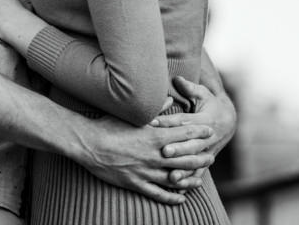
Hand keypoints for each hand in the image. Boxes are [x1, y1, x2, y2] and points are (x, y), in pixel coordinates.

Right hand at [70, 115, 214, 203]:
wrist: (88, 144)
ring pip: (175, 179)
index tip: (209, 132)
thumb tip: (170, 99)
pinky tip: (181, 198)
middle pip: (185, 159)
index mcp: (154, 137)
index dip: (199, 133)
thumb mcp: (132, 115)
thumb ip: (154, 109)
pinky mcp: (135, 183)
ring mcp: (145, 171)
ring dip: (190, 179)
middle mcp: (153, 156)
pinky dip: (171, 197)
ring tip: (200, 180)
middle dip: (200, 158)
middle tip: (211, 157)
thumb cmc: (108, 126)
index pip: (184, 134)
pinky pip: (158, 194)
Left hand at [150, 76, 234, 184]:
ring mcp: (208, 151)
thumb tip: (178, 78)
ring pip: (195, 162)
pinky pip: (198, 172)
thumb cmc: (210, 104)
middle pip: (191, 144)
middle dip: (178, 149)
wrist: (229, 120)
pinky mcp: (207, 160)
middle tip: (164, 151)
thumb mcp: (203, 94)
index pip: (183, 121)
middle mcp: (207, 137)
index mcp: (204, 120)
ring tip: (171, 177)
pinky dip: (189, 181)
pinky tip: (178, 188)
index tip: (152, 122)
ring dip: (184, 169)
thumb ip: (190, 88)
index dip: (168, 122)